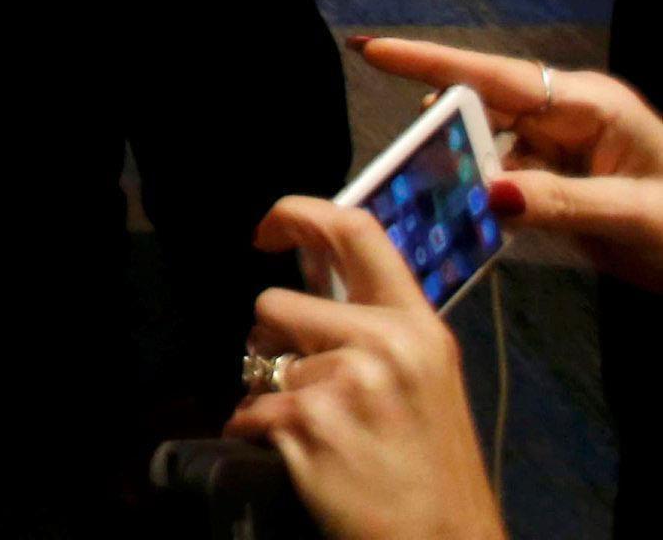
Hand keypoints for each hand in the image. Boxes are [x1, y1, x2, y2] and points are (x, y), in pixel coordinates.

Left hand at [225, 197, 505, 539]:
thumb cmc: (429, 464)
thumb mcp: (423, 377)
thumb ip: (372, 322)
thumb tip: (308, 265)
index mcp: (419, 326)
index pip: (355, 230)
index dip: (297, 213)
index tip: (265, 230)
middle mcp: (385, 344)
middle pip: (275, 303)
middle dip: (272, 343)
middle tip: (309, 389)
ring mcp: (344, 383)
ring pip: (259, 360)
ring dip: (270, 393)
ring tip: (321, 430)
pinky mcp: (307, 423)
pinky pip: (247, 409)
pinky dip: (259, 432)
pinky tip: (303, 458)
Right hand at [356, 36, 662, 290]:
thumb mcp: (636, 217)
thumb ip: (560, 202)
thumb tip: (488, 192)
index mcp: (589, 105)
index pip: (496, 76)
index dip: (430, 63)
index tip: (369, 49)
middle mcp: (569, 118)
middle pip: (483, 114)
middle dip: (441, 136)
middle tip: (399, 165)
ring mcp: (564, 151)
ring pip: (489, 154)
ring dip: (462, 179)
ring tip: (425, 204)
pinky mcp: (561, 185)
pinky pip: (506, 185)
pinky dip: (484, 202)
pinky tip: (464, 225)